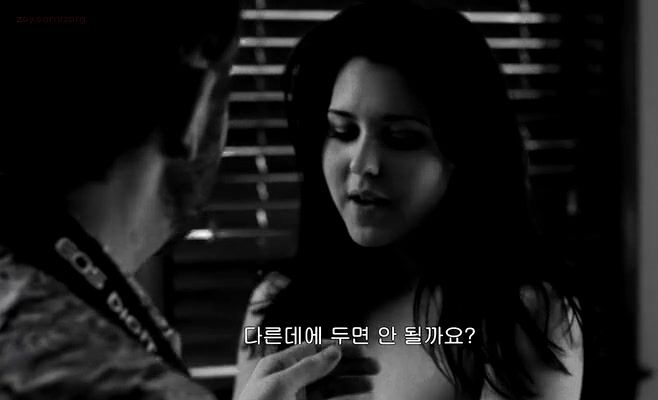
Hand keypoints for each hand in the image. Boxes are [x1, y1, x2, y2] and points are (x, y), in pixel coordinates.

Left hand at [238, 342, 377, 399]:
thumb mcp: (280, 385)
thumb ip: (308, 367)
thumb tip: (334, 350)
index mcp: (279, 366)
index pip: (313, 349)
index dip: (337, 347)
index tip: (361, 349)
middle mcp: (289, 380)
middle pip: (325, 367)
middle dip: (350, 365)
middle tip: (375, 366)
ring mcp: (296, 399)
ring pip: (330, 387)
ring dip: (351, 383)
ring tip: (371, 383)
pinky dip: (343, 399)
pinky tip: (358, 398)